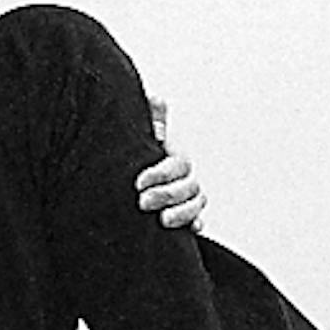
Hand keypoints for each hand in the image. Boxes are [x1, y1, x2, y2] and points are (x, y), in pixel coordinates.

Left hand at [136, 97, 206, 230]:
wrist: (130, 184)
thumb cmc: (136, 155)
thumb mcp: (140, 137)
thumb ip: (151, 118)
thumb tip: (157, 100)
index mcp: (175, 157)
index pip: (177, 164)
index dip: (160, 174)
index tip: (138, 183)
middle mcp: (185, 176)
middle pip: (188, 186)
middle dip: (166, 195)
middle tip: (142, 202)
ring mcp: (188, 197)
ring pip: (197, 203)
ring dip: (183, 212)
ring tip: (162, 220)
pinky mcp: (185, 216)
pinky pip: (199, 220)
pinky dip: (196, 223)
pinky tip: (191, 229)